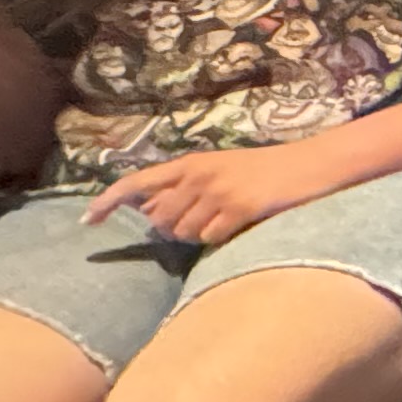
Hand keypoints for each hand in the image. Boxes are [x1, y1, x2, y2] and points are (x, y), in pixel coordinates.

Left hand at [87, 140, 335, 245]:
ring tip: (225, 221)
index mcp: (192, 162)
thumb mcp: (223, 170)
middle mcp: (199, 175)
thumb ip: (187, 187)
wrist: (313, 165)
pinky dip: (220, 239)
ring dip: (198, 235)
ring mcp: (218, 191)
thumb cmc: (270, 170)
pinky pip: (210, 237)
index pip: (137, 182)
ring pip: (184, 232)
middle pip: (161, 219)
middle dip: (174, 229)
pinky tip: (239, 225)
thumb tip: (152, 213)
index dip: (109, 202)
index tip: (88, 221)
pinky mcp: (238, 208)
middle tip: (203, 222)